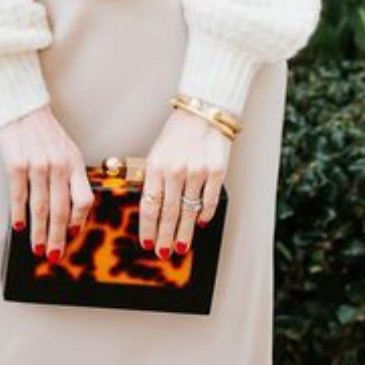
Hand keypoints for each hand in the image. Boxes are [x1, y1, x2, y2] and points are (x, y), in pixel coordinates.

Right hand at [0, 104, 94, 261]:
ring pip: (40, 208)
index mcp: (74, 162)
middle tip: (55, 254)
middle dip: (58, 237)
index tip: (73, 233)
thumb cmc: (44, 132)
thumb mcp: (66, 150)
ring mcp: (37, 165)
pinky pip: (18, 197)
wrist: (21, 107)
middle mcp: (58, 165)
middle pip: (61, 210)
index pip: (83, 199)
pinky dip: (18, 215)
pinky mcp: (16, 165)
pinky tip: (19, 226)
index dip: (79, 220)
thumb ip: (71, 176)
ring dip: (39, 232)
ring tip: (38, 247)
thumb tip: (72, 210)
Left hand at [139, 108, 231, 257]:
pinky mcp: (216, 171)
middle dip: (165, 236)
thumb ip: (153, 178)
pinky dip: (204, 215)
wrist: (203, 112)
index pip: (149, 205)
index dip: (148, 228)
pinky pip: (209, 201)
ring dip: (184, 232)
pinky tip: (200, 223)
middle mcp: (175, 171)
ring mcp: (197, 172)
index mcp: (156, 166)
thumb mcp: (157, 152)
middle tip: (163, 253)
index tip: (148, 243)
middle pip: (169, 213)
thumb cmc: (177, 132)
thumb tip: (152, 209)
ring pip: (189, 211)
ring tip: (181, 246)